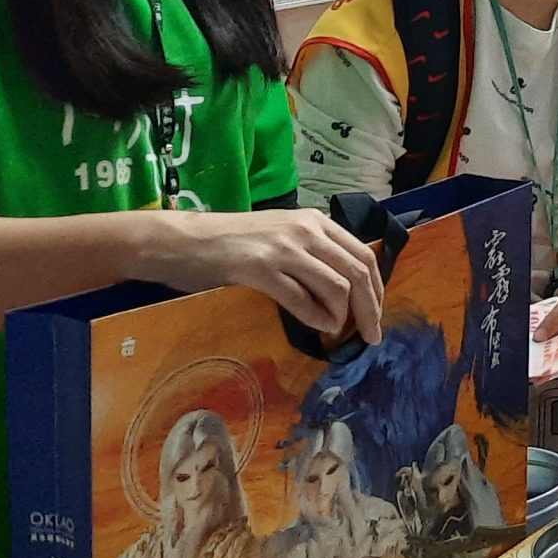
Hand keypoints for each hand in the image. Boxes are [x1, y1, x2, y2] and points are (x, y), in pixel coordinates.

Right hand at [135, 208, 383, 342]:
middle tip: (371, 336)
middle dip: (370, 308)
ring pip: (338, 286)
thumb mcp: (281, 236)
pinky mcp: (260, 269)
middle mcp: (306, 230)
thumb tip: (343, 290)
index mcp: (315, 221)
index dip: (377, 288)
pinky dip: (317, 318)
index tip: (377, 314)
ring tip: (340, 334)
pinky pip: (302, 299)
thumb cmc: (229, 242)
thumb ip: (312, 254)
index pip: (364, 255)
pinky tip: (319, 329)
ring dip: (346, 317)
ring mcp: (284, 248)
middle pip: (359, 272)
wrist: (181, 240)